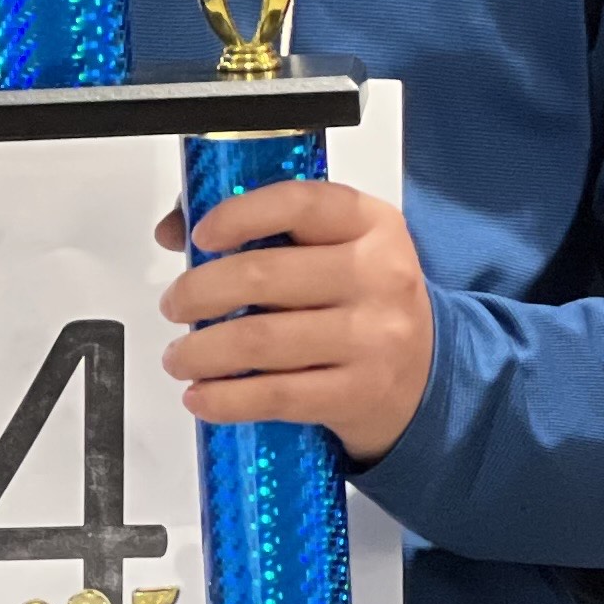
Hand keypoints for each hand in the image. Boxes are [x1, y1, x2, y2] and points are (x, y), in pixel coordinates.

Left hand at [154, 180, 435, 462]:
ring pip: (260, 341)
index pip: (300, 204)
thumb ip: (263, 228)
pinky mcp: (358, 393)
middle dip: (199, 293)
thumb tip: (175, 229)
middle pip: (264, 276)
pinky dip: (225, 399)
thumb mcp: (336, 249)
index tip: (201, 236)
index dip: (240, 215)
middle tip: (176, 306)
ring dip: (200, 352)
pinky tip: (201, 396)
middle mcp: (378, 275)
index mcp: (371, 224)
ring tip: (180, 357)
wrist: (429, 375)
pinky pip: (275, 396)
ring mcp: (373, 338)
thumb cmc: (365, 302)